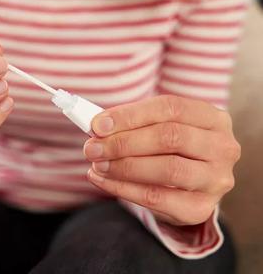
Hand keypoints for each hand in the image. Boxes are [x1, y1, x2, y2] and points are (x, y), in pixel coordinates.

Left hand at [84, 95, 240, 225]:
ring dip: (124, 166)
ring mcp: (216, 179)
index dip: (130, 115)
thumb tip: (98, 127)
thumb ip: (132, 124)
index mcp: (213, 118)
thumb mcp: (158, 128)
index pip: (170, 108)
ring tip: (97, 164)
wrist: (188, 186)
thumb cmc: (170, 149)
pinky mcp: (201, 208)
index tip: (97, 124)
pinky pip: (157, 198)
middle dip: (123, 142)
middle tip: (92, 148)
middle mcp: (223, 147)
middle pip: (169, 137)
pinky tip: (102, 181)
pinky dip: (124, 188)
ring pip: (168, 169)